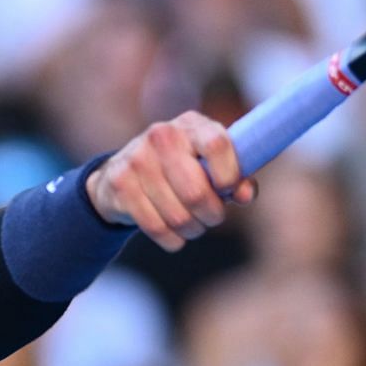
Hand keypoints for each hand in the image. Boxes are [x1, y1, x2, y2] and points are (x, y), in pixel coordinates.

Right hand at [86, 112, 255, 251]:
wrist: (122, 172)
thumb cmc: (182, 169)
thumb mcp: (210, 165)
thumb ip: (236, 178)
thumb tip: (245, 195)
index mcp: (191, 125)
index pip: (217, 145)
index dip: (229, 175)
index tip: (228, 190)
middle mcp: (162, 135)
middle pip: (196, 192)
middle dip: (212, 215)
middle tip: (212, 217)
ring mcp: (137, 158)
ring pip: (178, 217)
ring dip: (192, 229)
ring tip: (192, 224)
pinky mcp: (120, 184)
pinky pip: (156, 228)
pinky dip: (172, 240)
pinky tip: (173, 233)